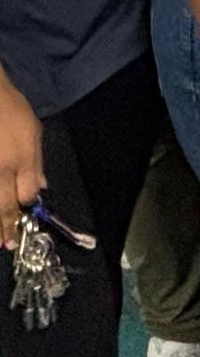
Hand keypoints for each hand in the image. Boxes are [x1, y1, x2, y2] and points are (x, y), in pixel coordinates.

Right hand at [0, 83, 43, 250]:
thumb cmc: (10, 111)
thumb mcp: (32, 132)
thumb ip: (35, 164)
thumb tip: (39, 189)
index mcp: (17, 162)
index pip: (24, 195)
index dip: (24, 208)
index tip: (23, 219)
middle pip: (2, 206)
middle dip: (5, 226)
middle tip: (5, 245)